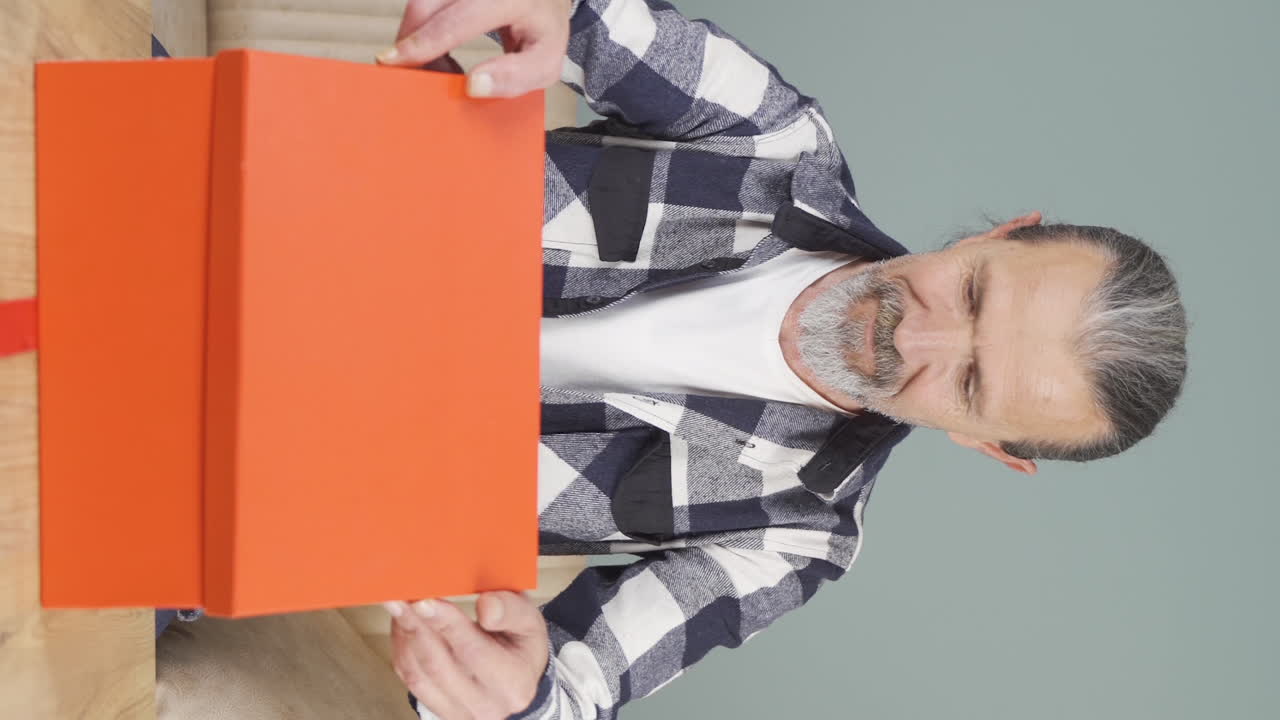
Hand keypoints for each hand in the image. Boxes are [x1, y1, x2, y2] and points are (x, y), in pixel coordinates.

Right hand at [377, 0, 572, 97]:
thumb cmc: (542, 30)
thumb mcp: (545, 60)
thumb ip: (516, 77)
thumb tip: (474, 86)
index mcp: (510, 0)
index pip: (461, 18)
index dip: (428, 42)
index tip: (399, 61)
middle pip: (427, 5)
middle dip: (412, 44)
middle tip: (418, 76)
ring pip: (421, 3)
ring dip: (416, 39)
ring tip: (441, 65)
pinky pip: (424, 4)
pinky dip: (422, 30)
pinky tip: (439, 47)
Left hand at [384, 591, 549, 718]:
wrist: (520, 681)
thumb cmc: (522, 645)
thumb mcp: (530, 622)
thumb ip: (511, 610)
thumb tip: (486, 606)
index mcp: (513, 682)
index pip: (473, 652)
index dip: (447, 625)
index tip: (425, 601)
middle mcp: (485, 705)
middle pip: (439, 665)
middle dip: (416, 628)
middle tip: (399, 598)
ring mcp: (460, 712)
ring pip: (419, 675)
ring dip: (404, 637)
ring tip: (397, 606)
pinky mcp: (440, 710)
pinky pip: (412, 680)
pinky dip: (402, 650)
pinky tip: (402, 625)